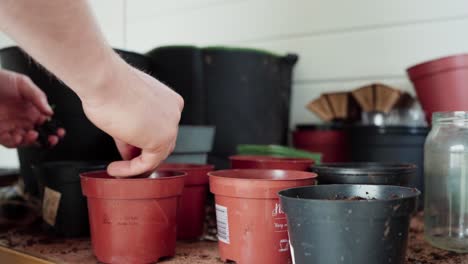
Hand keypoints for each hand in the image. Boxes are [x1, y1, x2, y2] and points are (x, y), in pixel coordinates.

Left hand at [0, 70, 63, 147]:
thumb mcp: (22, 83)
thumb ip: (38, 96)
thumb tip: (50, 111)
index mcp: (31, 108)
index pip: (46, 122)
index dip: (54, 127)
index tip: (59, 131)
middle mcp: (22, 118)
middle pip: (39, 133)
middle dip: (48, 138)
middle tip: (53, 138)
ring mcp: (11, 126)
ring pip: (26, 140)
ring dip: (32, 141)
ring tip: (34, 135)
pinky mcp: (0, 132)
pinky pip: (10, 142)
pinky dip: (16, 143)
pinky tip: (20, 137)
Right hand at [81, 60, 183, 176]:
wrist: (104, 80)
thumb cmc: (109, 86)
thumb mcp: (124, 109)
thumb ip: (132, 128)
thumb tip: (128, 149)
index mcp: (168, 100)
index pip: (159, 127)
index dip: (141, 140)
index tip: (125, 148)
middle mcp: (173, 111)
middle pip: (161, 141)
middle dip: (140, 152)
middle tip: (122, 159)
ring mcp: (170, 125)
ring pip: (156, 154)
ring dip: (136, 164)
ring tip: (117, 168)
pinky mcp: (161, 140)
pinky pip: (148, 163)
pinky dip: (131, 170)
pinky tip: (115, 169)